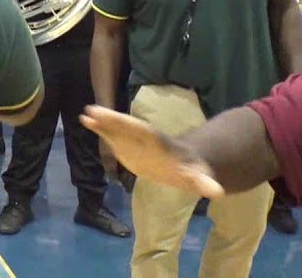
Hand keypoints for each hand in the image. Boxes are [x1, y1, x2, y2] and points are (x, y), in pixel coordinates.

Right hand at [80, 106, 223, 199]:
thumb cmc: (190, 170)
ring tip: (85, 114)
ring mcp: (133, 141)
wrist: (183, 164)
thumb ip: (203, 183)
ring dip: (102, 122)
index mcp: (160, 144)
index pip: (145, 134)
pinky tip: (85, 121)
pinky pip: (110, 136)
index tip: (119, 120)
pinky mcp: (125, 146)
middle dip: (113, 120)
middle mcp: (144, 139)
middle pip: (127, 127)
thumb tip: (217, 192)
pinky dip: (99, 129)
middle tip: (94, 110)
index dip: (132, 127)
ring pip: (116, 129)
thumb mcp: (199, 177)